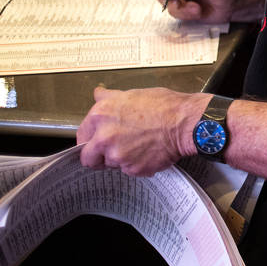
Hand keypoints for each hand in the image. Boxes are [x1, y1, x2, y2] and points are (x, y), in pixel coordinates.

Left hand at [77, 86, 208, 176]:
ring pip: (112, 165)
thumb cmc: (164, 106)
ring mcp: (117, 155)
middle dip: (99, 157)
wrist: (185, 122)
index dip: (90, 140)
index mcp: (100, 116)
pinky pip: (130, 171)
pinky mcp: (132, 169)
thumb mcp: (133, 94)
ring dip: (121, 159)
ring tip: (139, 146)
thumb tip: (98, 94)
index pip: (82, 136)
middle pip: (89, 158)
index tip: (96, 142)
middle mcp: (104, 137)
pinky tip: (149, 152)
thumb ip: (109, 98)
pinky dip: (138, 165)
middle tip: (114, 151)